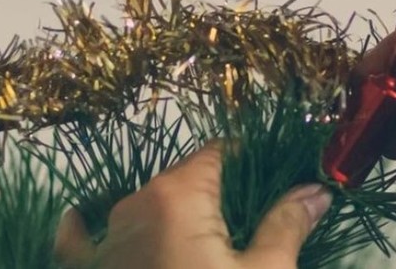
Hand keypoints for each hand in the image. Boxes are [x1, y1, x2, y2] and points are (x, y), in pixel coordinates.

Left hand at [53, 144, 331, 268]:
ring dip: (172, 213)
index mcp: (178, 196)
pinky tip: (82, 220)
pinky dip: (88, 228)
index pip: (219, 153)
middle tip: (253, 219)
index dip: (250, 161)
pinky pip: (80, 239)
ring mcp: (102, 241)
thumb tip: (315, 190)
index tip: (277, 177)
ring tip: (205, 240)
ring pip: (142, 206)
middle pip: (184, 179)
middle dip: (218, 192)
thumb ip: (286, 224)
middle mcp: (133, 205)